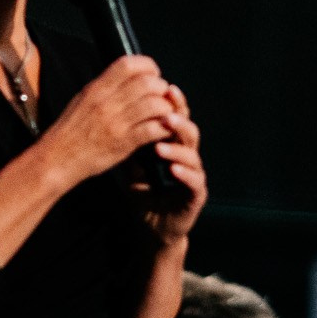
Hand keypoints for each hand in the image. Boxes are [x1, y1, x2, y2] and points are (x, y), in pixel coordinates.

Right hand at [44, 55, 175, 184]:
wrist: (57, 159)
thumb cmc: (71, 131)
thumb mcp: (83, 99)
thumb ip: (105, 87)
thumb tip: (127, 76)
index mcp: (97, 89)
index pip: (128, 64)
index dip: (148, 66)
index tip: (154, 74)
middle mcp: (107, 102)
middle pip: (147, 83)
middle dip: (161, 88)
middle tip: (163, 97)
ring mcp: (116, 123)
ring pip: (154, 105)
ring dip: (166, 109)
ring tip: (165, 115)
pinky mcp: (123, 143)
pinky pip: (152, 130)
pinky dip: (164, 129)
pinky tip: (163, 131)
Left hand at [140, 83, 207, 242]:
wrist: (153, 229)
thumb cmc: (145, 196)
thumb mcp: (132, 169)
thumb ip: (131, 148)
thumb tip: (119, 120)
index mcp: (174, 147)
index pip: (177, 120)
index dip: (173, 105)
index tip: (164, 88)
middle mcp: (188, 158)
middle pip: (189, 131)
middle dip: (179, 121)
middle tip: (166, 113)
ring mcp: (194, 177)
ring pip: (192, 155)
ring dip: (177, 147)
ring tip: (161, 144)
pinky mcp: (197, 196)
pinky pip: (194, 182)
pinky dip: (184, 174)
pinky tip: (173, 169)